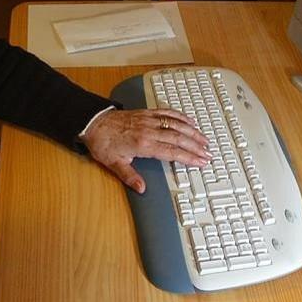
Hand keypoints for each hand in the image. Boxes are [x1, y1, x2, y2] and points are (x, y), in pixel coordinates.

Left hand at [82, 109, 210, 192]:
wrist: (93, 123)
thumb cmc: (102, 143)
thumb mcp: (113, 163)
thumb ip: (129, 176)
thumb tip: (141, 188)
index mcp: (143, 144)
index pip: (172, 152)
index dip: (188, 157)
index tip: (200, 161)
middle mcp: (149, 130)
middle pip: (179, 138)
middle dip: (196, 146)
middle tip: (208, 153)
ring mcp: (149, 120)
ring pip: (176, 124)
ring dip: (192, 132)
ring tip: (205, 139)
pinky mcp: (147, 113)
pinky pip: (168, 113)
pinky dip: (181, 117)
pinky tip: (190, 121)